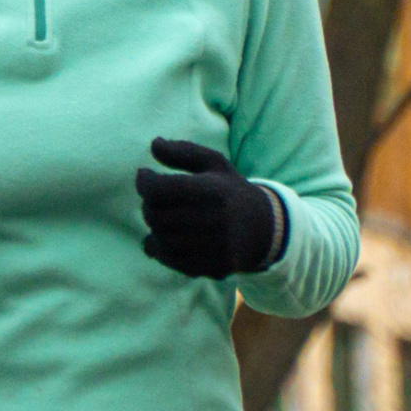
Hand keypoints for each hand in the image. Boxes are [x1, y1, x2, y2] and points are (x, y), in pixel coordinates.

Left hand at [136, 138, 282, 278]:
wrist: (266, 228)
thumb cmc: (230, 190)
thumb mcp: (213, 163)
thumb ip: (182, 151)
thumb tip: (154, 144)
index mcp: (212, 190)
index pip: (158, 189)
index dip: (144, 181)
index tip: (146, 176)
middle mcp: (215, 219)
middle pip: (155, 215)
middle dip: (148, 205)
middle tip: (156, 200)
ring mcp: (216, 247)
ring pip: (160, 239)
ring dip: (154, 228)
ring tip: (163, 218)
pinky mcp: (215, 267)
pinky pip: (171, 260)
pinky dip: (159, 249)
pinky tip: (163, 238)